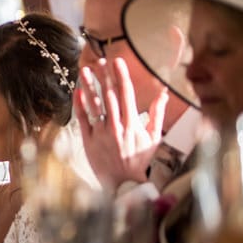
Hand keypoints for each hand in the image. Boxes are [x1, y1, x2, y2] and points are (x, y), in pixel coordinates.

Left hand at [76, 57, 167, 189]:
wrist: (125, 183)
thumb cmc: (140, 158)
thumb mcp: (153, 137)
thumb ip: (157, 113)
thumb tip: (163, 93)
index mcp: (132, 124)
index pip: (126, 94)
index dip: (121, 76)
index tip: (117, 61)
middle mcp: (116, 127)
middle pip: (109, 96)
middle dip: (105, 77)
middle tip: (100, 60)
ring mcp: (101, 133)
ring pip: (94, 106)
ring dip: (90, 87)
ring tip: (85, 70)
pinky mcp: (88, 140)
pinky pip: (83, 119)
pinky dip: (80, 105)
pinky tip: (78, 91)